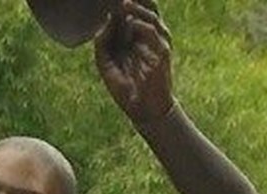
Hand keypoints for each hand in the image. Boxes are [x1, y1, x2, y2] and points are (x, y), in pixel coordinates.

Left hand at [94, 0, 173, 124]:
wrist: (143, 110)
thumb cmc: (126, 87)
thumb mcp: (106, 63)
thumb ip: (103, 42)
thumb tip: (106, 19)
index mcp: (136, 36)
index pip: (135, 11)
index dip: (128, 3)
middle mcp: (149, 37)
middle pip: (148, 9)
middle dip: (138, 0)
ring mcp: (158, 43)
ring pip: (152, 18)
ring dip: (139, 8)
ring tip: (124, 3)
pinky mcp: (163, 53)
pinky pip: (154, 35)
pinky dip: (142, 27)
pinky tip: (131, 22)